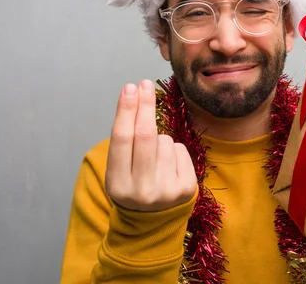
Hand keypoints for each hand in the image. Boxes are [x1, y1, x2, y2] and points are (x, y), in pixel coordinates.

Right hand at [105, 79, 197, 211]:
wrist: (152, 221)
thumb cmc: (132, 185)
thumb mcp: (118, 170)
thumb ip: (124, 140)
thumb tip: (135, 95)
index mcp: (118, 185)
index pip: (122, 139)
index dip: (126, 110)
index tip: (130, 87)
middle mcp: (142, 190)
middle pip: (146, 135)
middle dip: (145, 106)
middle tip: (144, 84)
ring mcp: (167, 191)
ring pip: (165, 140)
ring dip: (159, 138)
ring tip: (154, 158)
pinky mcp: (187, 188)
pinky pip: (180, 149)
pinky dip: (174, 150)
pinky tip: (168, 166)